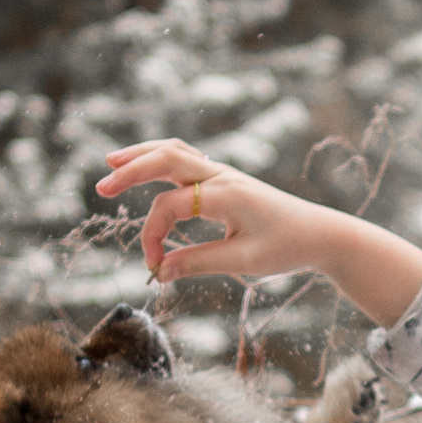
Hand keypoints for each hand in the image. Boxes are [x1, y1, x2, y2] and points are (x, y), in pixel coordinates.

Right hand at [95, 139, 421, 326]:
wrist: (319, 233)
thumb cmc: (286, 247)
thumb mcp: (244, 261)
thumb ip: (200, 262)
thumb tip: (161, 271)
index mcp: (226, 195)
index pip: (170, 209)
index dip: (154, 238)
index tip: (155, 267)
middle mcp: (221, 176)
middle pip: (166, 159)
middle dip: (131, 171)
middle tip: (102, 188)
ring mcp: (222, 173)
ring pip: (174, 152)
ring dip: (141, 155)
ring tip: (110, 163)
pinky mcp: (223, 178)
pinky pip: (186, 158)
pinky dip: (160, 158)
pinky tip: (144, 165)